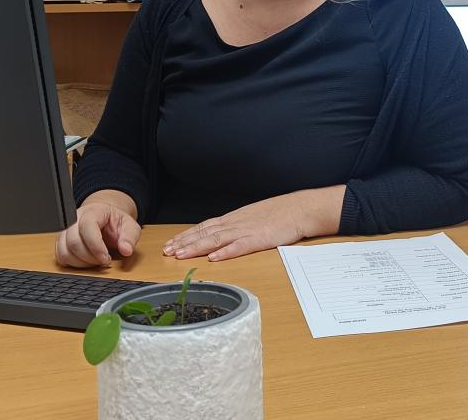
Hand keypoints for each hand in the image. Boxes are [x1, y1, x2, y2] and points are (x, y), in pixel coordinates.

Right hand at [55, 191, 140, 267]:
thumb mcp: (129, 226)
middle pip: (73, 242)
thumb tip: (126, 250)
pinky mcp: (61, 243)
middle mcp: (74, 220)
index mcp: (92, 211)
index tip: (106, 258)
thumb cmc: (115, 222)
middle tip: (104, 260)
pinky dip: (74, 264)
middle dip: (91, 257)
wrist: (105, 219)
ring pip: (65, 252)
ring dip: (83, 262)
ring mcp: (65, 231)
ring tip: (97, 260)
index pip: (87, 226)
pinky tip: (87, 261)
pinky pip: (61, 257)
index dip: (96, 246)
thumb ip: (130, 237)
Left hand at [163, 186, 344, 261]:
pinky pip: (240, 247)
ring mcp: (247, 231)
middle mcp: (236, 223)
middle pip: (205, 233)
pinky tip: (214, 258)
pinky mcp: (260, 239)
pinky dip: (226, 252)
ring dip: (197, 247)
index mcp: (234, 218)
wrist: (300, 208)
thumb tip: (222, 236)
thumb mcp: (253, 217)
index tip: (172, 243)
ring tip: (181, 254)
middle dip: (184, 242)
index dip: (187, 235)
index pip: (205, 227)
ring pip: (216, 239)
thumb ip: (237, 226)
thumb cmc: (279, 214)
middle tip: (167, 251)